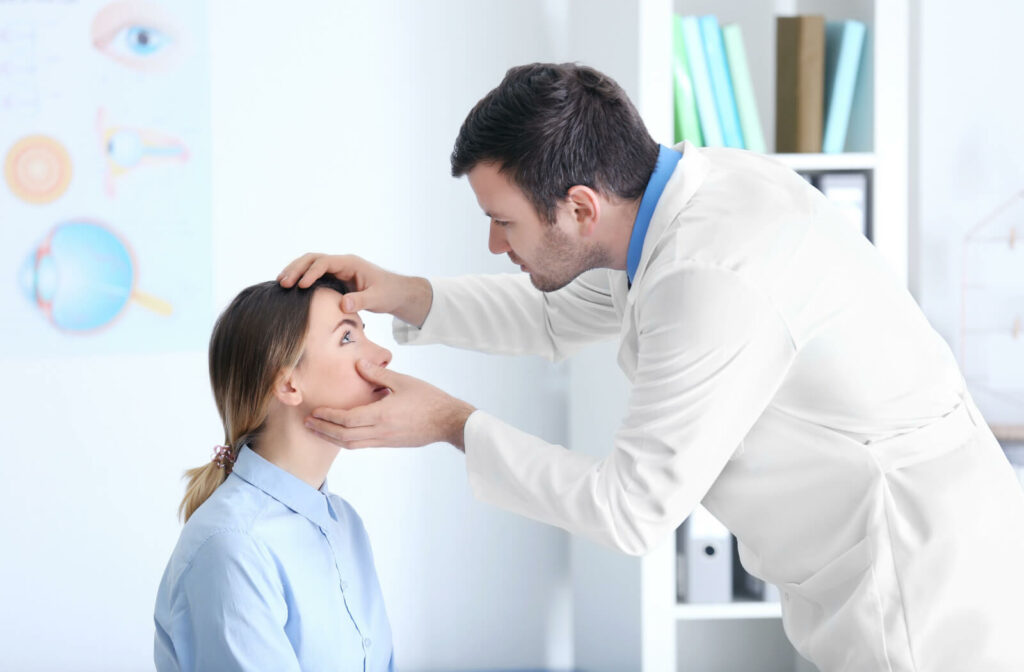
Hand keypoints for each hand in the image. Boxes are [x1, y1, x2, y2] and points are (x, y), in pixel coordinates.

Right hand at [278, 253, 432, 326]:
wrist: (396, 293)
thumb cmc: (390, 293)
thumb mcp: (378, 298)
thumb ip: (362, 300)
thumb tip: (343, 305)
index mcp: (350, 263)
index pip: (325, 262)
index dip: (311, 273)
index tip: (301, 286)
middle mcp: (341, 263)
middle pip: (313, 259)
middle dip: (296, 269)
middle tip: (283, 283)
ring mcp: (337, 269)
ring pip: (310, 264)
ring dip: (295, 271)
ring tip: (280, 283)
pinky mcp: (335, 278)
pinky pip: (314, 274)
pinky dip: (301, 278)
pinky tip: (290, 288)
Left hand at [304, 359, 475, 449]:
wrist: (448, 421)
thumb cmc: (429, 399)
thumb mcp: (403, 381)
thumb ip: (378, 374)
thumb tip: (358, 363)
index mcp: (381, 415)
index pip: (346, 419)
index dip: (328, 417)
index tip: (315, 412)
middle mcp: (380, 431)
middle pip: (344, 436)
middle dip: (323, 430)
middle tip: (307, 423)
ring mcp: (385, 440)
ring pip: (351, 445)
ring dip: (332, 439)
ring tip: (318, 431)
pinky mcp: (390, 444)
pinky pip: (363, 445)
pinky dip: (347, 441)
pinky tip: (342, 435)